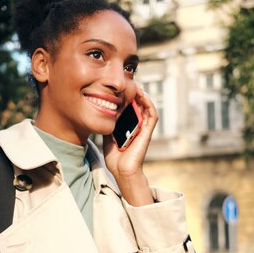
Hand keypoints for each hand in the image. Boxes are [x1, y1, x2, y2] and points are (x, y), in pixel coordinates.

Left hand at [103, 86, 157, 205]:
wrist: (122, 171)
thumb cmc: (115, 158)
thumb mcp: (107, 136)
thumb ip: (108, 124)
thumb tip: (100, 111)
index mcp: (129, 126)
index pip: (129, 107)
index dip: (125, 96)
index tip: (117, 87)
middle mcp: (138, 125)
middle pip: (138, 104)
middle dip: (133, 92)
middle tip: (126, 81)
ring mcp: (144, 128)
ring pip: (146, 106)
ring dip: (142, 95)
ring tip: (135, 85)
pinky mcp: (148, 132)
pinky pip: (152, 114)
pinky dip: (149, 103)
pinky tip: (142, 95)